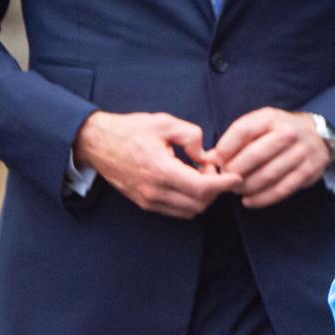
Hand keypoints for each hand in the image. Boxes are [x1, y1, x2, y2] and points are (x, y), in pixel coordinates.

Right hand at [73, 111, 241, 218]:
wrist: (98, 143)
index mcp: (160, 170)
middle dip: (215, 189)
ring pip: (189, 211)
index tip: (236, 177)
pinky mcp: (144, 203)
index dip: (223, 184)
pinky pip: (175, 211)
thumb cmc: (131, 130)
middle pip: (198, 203)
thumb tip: (205, 155)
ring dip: (203, 197)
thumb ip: (191, 136)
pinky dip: (190, 201)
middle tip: (217, 169)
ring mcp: (148, 200)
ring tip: (204, 174)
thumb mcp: (164, 123)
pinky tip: (191, 181)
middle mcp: (154, 191)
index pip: (201, 188)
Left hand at [212, 107, 331, 208]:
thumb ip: (237, 138)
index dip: (225, 148)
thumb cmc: (279, 131)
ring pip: (268, 174)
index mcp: (271, 118)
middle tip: (226, 180)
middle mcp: (288, 132)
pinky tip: (250, 201)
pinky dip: (262, 198)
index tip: (216, 161)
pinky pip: (282, 189)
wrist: (317, 135)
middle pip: (255, 154)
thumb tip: (210, 158)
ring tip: (237, 191)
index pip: (243, 131)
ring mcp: (300, 152)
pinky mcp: (308, 171)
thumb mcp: (261, 124)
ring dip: (247, 187)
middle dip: (235, 171)